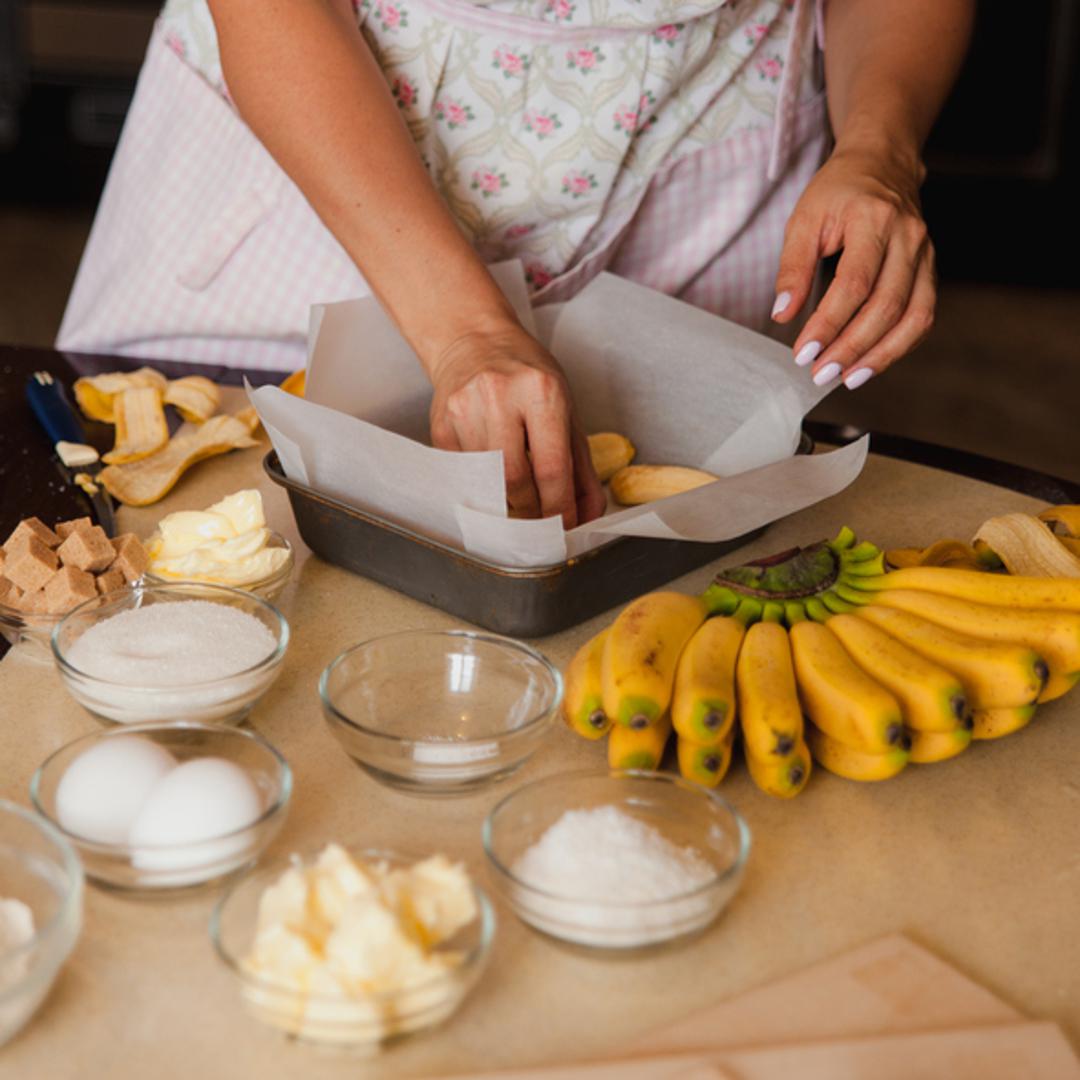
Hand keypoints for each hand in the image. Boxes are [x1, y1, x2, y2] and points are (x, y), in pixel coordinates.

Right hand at [428, 325, 605, 527]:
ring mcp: (464, 409)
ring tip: (519, 502)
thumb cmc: (527, 375)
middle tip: (541, 525)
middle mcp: (500, 396)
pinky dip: (483, 488)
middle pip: (516, 480)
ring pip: (487, 482)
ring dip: (507, 503)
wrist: (473, 341)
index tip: (564, 527)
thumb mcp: (566, 407)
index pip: (552, 467)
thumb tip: (586, 514)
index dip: (559, 508)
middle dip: (532, 513)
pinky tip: (493, 481)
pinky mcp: (440, 424)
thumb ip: (580, 465)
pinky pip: (464, 475)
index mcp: (542, 391)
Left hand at [771, 143, 936, 389]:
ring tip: (848, 379)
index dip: (829, 323)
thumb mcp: (804, 219)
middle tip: (821, 373)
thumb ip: (792, 267)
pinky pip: (923, 315)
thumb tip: (783, 313)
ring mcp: (925, 255)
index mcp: (874, 220)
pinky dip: (899, 345)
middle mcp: (909, 238)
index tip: (803, 352)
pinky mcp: (930, 270)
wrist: (882, 163)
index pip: (854, 284)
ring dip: (881, 355)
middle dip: (852, 347)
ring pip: (914, 316)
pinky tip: (871, 363)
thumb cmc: (838, 191)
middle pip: (887, 306)